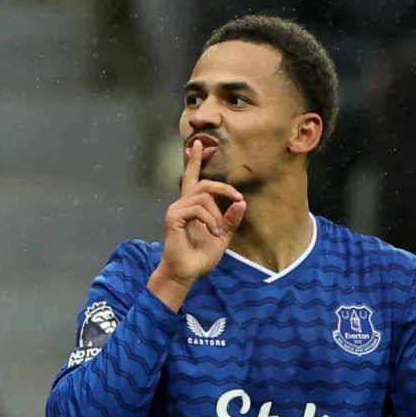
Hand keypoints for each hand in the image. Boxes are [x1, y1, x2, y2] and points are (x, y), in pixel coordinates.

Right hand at [156, 140, 246, 286]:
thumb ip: (231, 220)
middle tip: (236, 197)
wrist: (187, 272)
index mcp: (192, 206)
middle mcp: (182, 203)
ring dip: (216, 213)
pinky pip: (197, 209)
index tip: (200, 144)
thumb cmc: (201, 256)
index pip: (192, 178)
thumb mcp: (222, 236)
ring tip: (217, 229)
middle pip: (202, 183)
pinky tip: (212, 231)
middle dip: (223, 187)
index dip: (195, 161)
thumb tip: (242, 202)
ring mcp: (176, 209)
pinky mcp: (174, 217)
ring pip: (203, 196)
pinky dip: (209, 219)